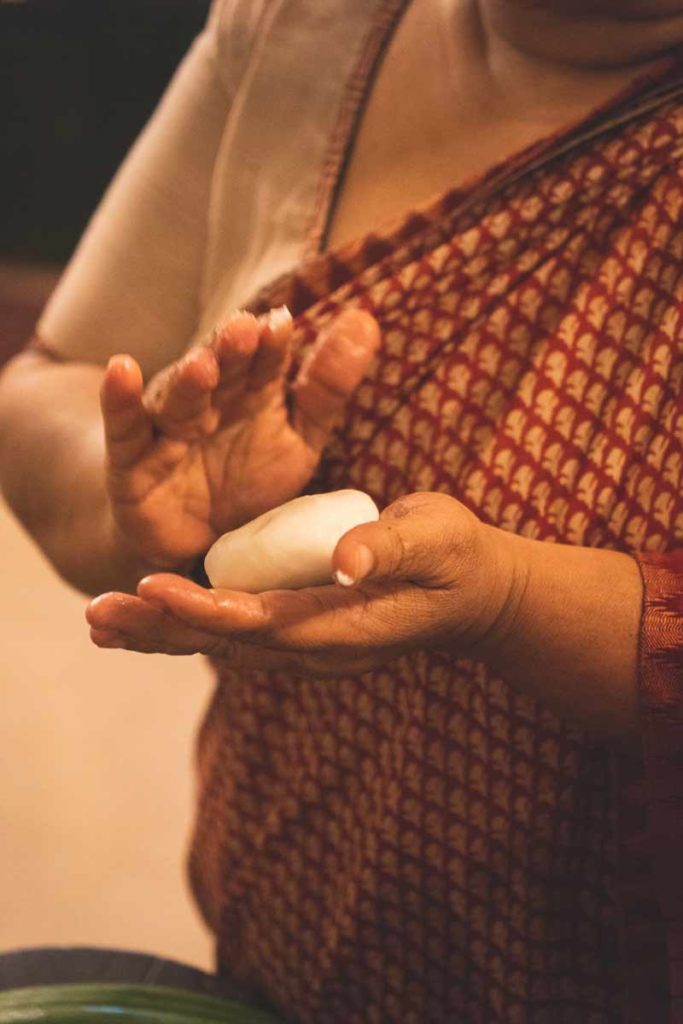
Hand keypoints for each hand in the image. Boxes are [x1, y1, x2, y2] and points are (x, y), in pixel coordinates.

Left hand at [86, 492, 519, 676]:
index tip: (152, 586)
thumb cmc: (457, 558)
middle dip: (160, 629)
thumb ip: (393, 546)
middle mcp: (316, 647)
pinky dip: (187, 623)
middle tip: (97, 615)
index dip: (205, 609)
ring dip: (161, 632)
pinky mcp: (300, 629)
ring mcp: (307, 644)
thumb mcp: (438, 538)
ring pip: (222, 644)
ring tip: (101, 621)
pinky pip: (234, 633)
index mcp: (345, 625)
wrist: (474, 596)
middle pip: (226, 645)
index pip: (264, 623)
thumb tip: (345, 559)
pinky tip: (150, 612)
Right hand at [101, 307, 379, 570]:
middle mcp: (210, 402)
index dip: (272, 346)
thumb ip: (327, 387)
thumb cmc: (249, 481)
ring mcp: (169, 429)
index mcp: (251, 393)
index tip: (283, 325)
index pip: (264, 362)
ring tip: (203, 365)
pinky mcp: (131, 461)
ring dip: (189, 379)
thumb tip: (366, 322)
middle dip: (232, 350)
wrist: (194, 545)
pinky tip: (121, 370)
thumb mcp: (300, 439)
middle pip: (221, 370)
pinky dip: (119, 401)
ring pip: (179, 398)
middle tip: (246, 328)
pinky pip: (126, 428)